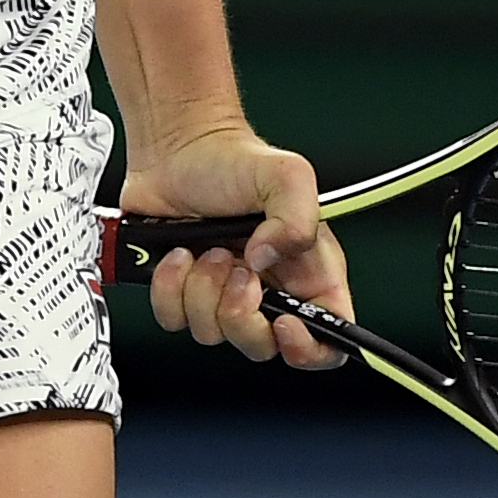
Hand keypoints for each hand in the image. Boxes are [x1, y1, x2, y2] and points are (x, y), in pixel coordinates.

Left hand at [124, 127, 352, 370]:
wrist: (175, 149)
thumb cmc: (233, 159)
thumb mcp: (287, 175)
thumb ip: (297, 219)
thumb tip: (267, 261)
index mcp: (307, 274)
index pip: (327, 339)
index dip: (308, 348)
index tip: (284, 322)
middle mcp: (268, 291)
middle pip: (263, 346)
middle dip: (241, 312)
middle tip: (237, 268)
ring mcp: (223, 296)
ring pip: (213, 334)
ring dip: (203, 289)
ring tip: (207, 247)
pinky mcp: (184, 295)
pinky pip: (174, 320)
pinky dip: (170, 287)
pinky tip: (178, 254)